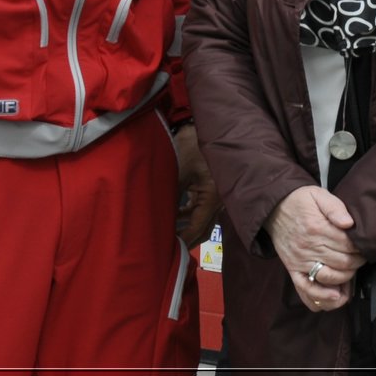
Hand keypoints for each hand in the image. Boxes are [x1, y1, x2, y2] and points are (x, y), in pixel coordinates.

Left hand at [172, 124, 220, 247]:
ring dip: (186, 226)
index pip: (198, 228)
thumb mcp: (177, 172)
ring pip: (202, 220)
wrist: (207, 126)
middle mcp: (219, 200)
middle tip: (167, 247)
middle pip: (203, 229)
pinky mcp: (211, 188)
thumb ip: (169, 197)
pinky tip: (174, 215)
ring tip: (166, 233)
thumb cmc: (192, 146)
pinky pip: (200, 209)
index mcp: (213, 198)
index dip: (183, 240)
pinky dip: (188, 214)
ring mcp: (216, 195)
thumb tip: (156, 218)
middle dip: (186, 238)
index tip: (168, 250)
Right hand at [263, 186, 364, 312]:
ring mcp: (300, 260)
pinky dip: (322, 297)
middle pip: (342, 262)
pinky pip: (306, 289)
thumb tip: (349, 223)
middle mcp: (308, 247)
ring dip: (346, 278)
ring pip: (329, 277)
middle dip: (357, 263)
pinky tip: (335, 297)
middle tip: (361, 258)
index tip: (364, 246)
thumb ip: (335, 207)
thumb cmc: (299, 201)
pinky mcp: (293, 269)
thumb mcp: (318, 195)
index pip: (347, 245)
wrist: (274, 208)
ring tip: (352, 273)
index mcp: (317, 228)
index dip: (360, 248)